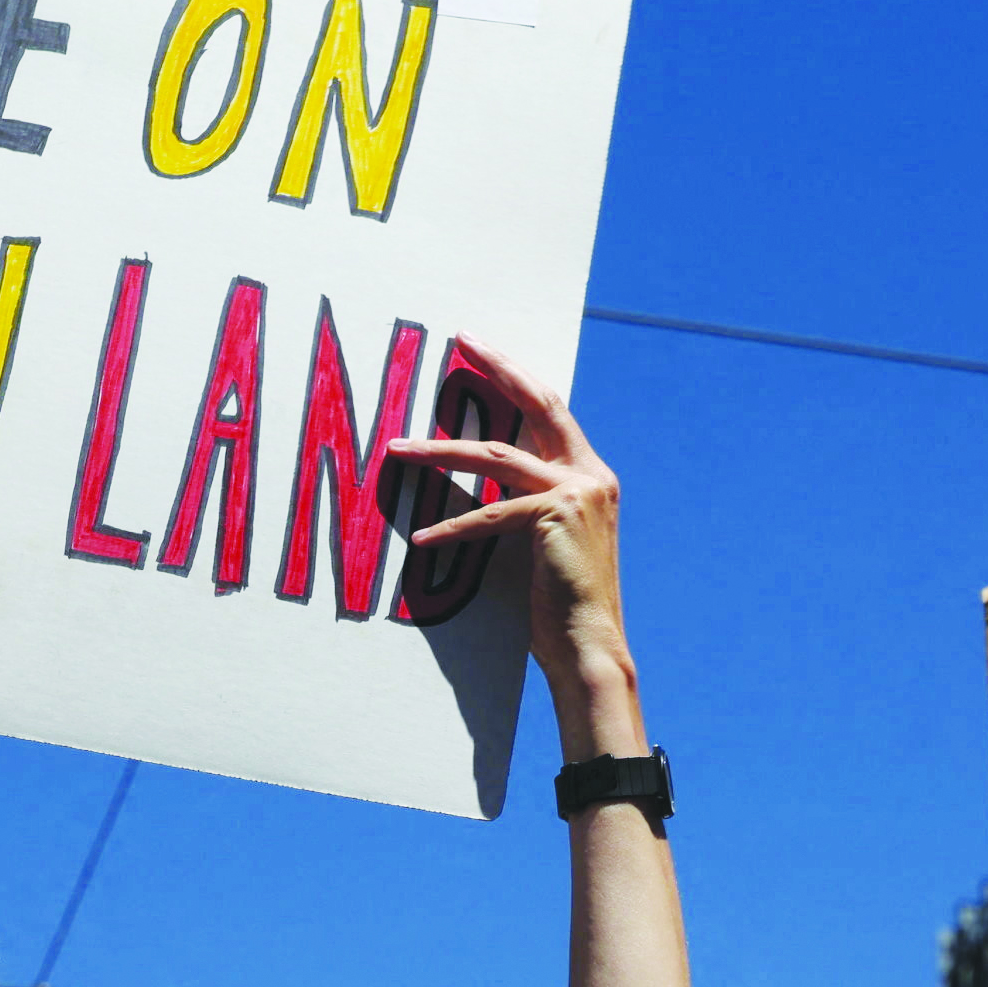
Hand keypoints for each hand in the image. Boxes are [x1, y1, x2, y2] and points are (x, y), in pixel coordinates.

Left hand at [385, 336, 626, 706]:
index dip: (515, 376)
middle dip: (496, 366)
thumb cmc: (562, 604)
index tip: (481, 350)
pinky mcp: (554, 516)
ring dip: (439, 451)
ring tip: (397, 449)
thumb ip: (524, 504)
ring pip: (494, 456)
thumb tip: (481, 486)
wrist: (590, 645)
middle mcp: (590, 475)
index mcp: (590, 476)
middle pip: (537, 402)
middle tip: (460, 341)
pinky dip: (451, 528)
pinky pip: (487, 515)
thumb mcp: (544, 541)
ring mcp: (577, 492)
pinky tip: (422, 539)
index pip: (550, 410)